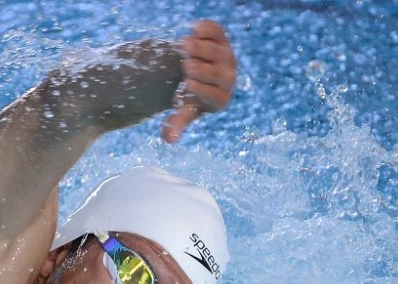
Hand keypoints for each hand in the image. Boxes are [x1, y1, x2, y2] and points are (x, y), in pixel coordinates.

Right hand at [162, 20, 236, 142]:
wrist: (198, 72)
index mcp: (220, 98)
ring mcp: (227, 56)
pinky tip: (194, 29)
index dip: (204, 89)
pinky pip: (218, 32)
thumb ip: (177, 122)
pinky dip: (208, 29)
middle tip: (186, 64)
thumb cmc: (191, 95)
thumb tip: (169, 140)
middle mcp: (228, 78)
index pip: (216, 95)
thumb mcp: (184, 108)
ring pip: (219, 51)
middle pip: (221, 74)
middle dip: (204, 69)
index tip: (187, 84)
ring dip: (202, 48)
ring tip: (183, 45)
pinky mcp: (221, 38)